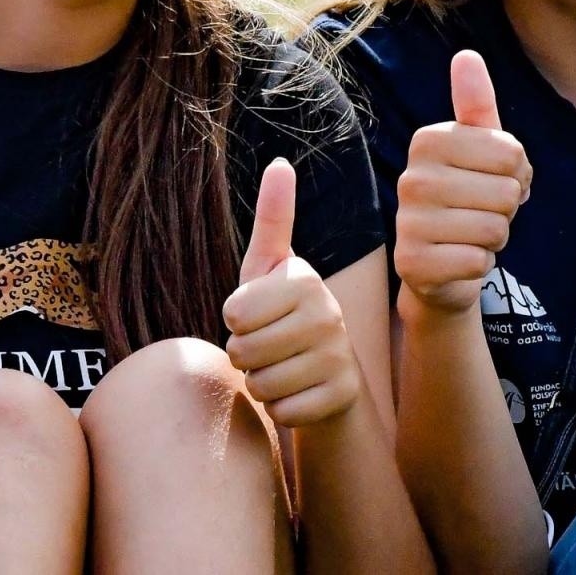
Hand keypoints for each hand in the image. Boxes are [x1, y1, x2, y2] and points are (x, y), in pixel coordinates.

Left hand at [224, 158, 361, 428]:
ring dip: (261, 383)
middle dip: (245, 355)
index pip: (233, 314)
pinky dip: (281, 409)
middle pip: (242, 351)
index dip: (235, 321)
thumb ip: (273, 218)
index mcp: (304, 278)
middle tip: (270, 345)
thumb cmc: (283, 312)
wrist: (329, 369)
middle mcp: (328, 312)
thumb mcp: (270, 267)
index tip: (259, 313)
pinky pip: (282, 412)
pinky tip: (299, 391)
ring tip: (283, 366)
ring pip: (260, 384)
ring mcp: (339, 356)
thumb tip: (280, 162)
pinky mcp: (342, 395)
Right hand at [393, 50, 531, 315]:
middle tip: (483, 213)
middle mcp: (410, 177)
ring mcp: (408, 222)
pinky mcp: (413, 264)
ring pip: (495, 228)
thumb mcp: (479, 150)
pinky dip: (480, 265)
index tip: (493, 182)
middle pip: (507, 192)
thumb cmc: (468, 200)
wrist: (440, 267)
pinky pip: (478, 260)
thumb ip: (476, 105)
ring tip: (471, 235)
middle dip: (507, 210)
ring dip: (494, 238)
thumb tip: (466, 55)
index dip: (518, 174)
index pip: (512, 153)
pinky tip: (460, 259)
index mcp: (427, 141)